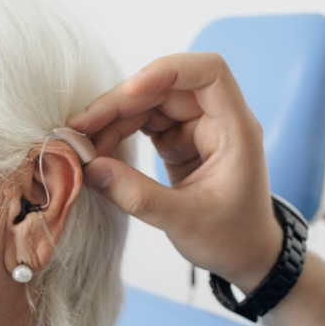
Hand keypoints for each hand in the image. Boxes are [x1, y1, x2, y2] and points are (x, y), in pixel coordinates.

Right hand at [67, 52, 281, 293]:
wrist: (245, 254)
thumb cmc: (231, 238)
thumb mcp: (185, 221)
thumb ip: (138, 196)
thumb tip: (91, 170)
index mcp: (234, 129)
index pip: (208, 73)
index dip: (168, 70)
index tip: (130, 90)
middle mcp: (216, 119)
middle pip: (164, 88)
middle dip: (120, 104)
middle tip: (79, 129)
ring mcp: (195, 128)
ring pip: (148, 104)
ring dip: (112, 119)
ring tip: (81, 144)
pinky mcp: (178, 140)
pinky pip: (142, 124)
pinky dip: (117, 133)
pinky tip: (97, 149)